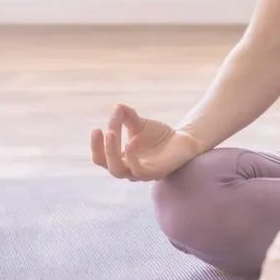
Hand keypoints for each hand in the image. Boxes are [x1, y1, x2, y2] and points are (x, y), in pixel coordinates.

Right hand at [88, 103, 203, 180]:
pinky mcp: (154, 173)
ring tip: (111, 133)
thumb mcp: (139, 123)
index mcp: (120, 159)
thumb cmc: (158, 135)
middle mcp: (127, 169)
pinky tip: (130, 143)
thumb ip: (127, 116)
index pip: (101, 155)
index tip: (98, 127)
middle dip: (102, 148)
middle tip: (103, 130)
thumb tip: (117, 106)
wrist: (182, 140)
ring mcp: (140, 173)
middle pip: (106, 165)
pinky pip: (138, 171)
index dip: (97, 143)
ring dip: (112, 152)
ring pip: (118, 171)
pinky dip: (132, 158)